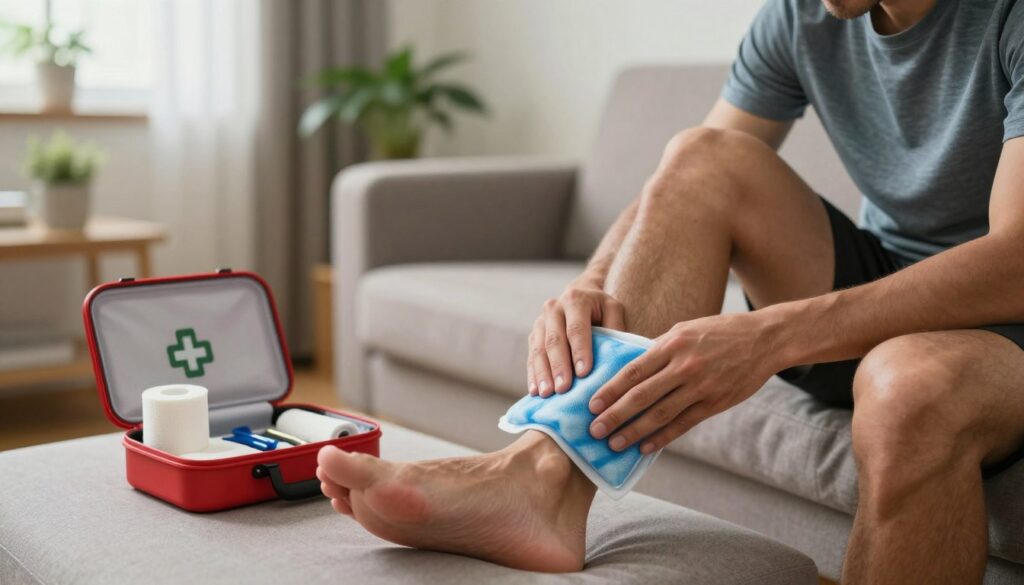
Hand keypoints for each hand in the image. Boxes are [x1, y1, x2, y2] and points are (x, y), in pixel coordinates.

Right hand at [527, 276, 624, 396]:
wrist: (579, 295)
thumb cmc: (602, 309)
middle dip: (559, 366)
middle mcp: (553, 308)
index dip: (580, 351)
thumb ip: (615, 328)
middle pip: (554, 340)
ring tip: (547, 394)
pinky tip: (535, 391)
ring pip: (539, 350)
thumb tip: (616, 355)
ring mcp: (540, 322)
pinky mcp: (533, 335)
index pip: (577, 328)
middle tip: (563, 389)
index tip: (584, 373)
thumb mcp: (613, 310)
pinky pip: (531, 356)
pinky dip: (533, 375)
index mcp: (575, 300)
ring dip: (542, 373)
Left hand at [587, 312, 783, 453]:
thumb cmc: (720, 332)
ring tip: (613, 444)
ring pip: (660, 414)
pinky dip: (662, 437)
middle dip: (614, 416)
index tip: (591, 405)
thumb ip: (659, 349)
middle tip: (594, 430)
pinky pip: (683, 424)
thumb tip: (631, 368)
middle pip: (641, 396)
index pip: (633, 371)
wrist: (765, 339)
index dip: (610, 390)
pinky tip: (645, 447)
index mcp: (672, 344)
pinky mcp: (715, 403)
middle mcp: (684, 366)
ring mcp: (700, 387)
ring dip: (633, 432)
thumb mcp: (685, 329)